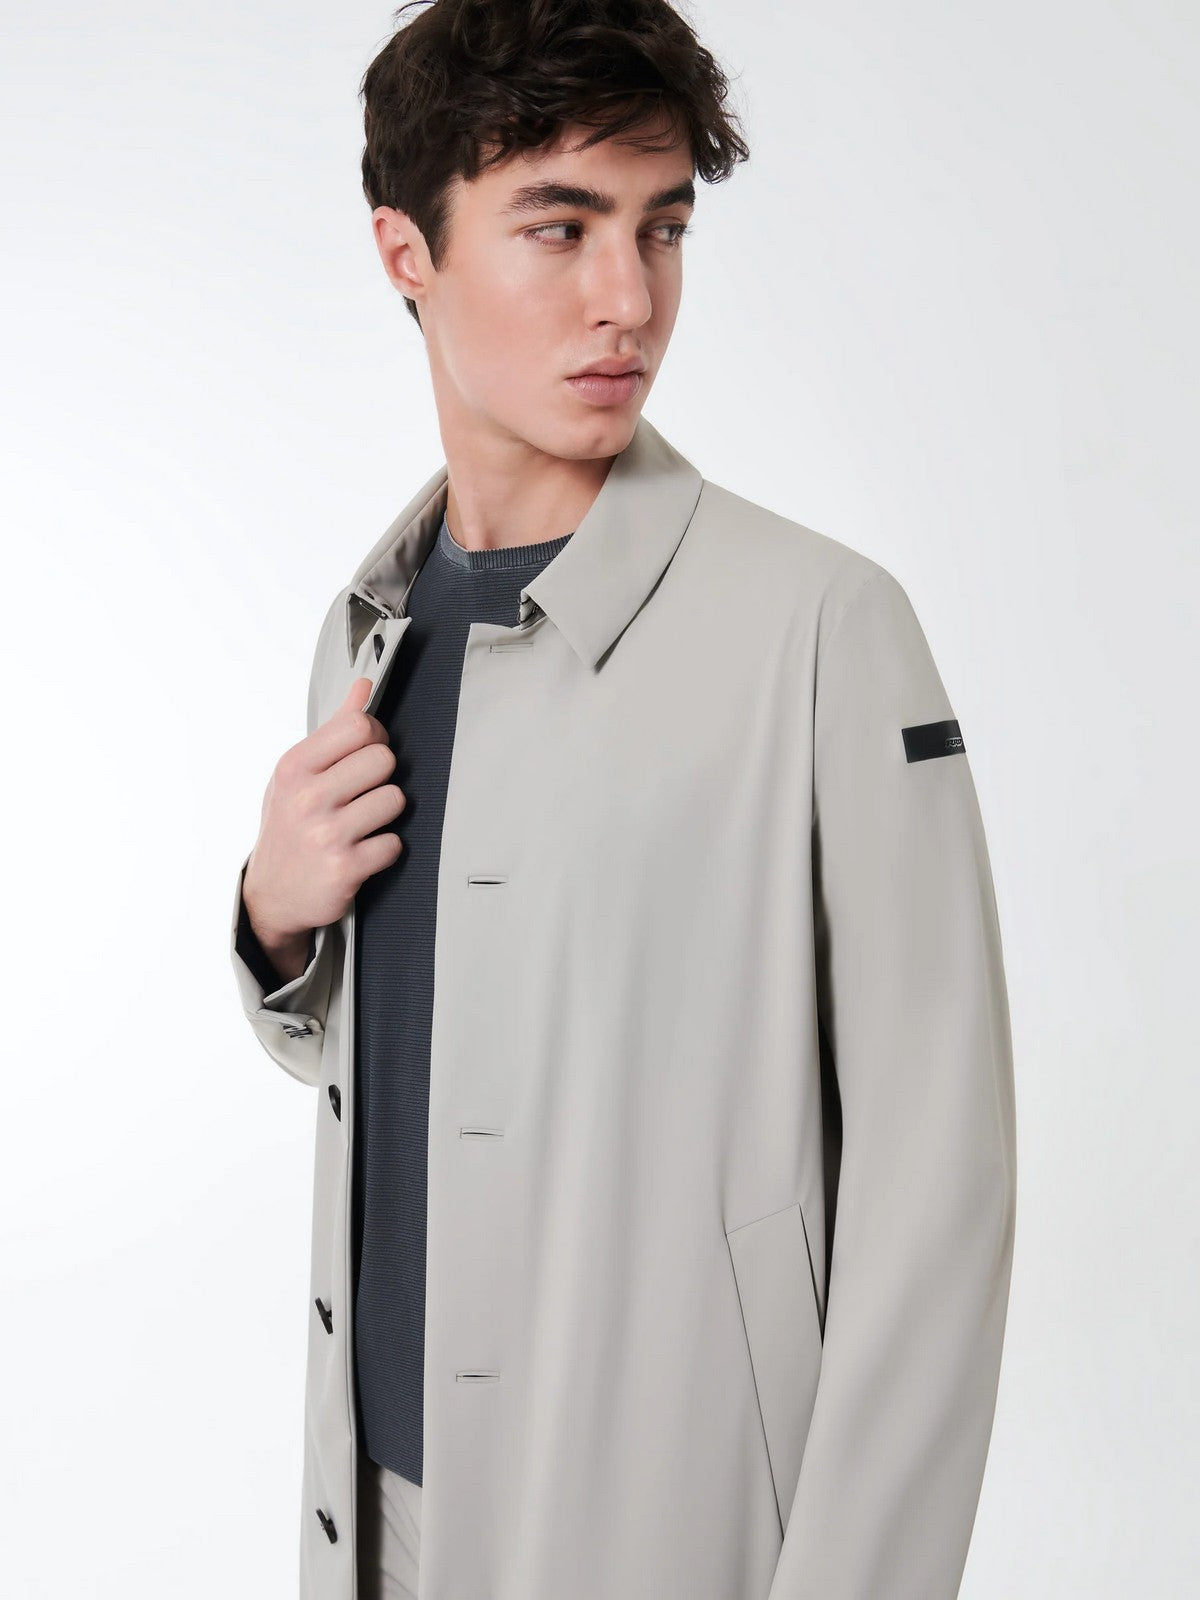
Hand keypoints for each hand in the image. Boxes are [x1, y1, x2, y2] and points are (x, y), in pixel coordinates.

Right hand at [242, 676, 405, 963]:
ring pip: (395, 800)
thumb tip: (362, 686)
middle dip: (381, 777)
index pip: (359, 726)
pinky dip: (384, 849)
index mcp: (294, 767)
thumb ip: (334, 729)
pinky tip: (362, 851)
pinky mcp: (345, 868)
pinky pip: (394, 843)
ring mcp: (326, 834)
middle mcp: (307, 798)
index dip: (374, 737)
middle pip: (384, 760)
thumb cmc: (288, 826)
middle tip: (363, 794)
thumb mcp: (298, 775)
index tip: (366, 753)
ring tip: (362, 824)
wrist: (272, 895)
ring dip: (385, 814)